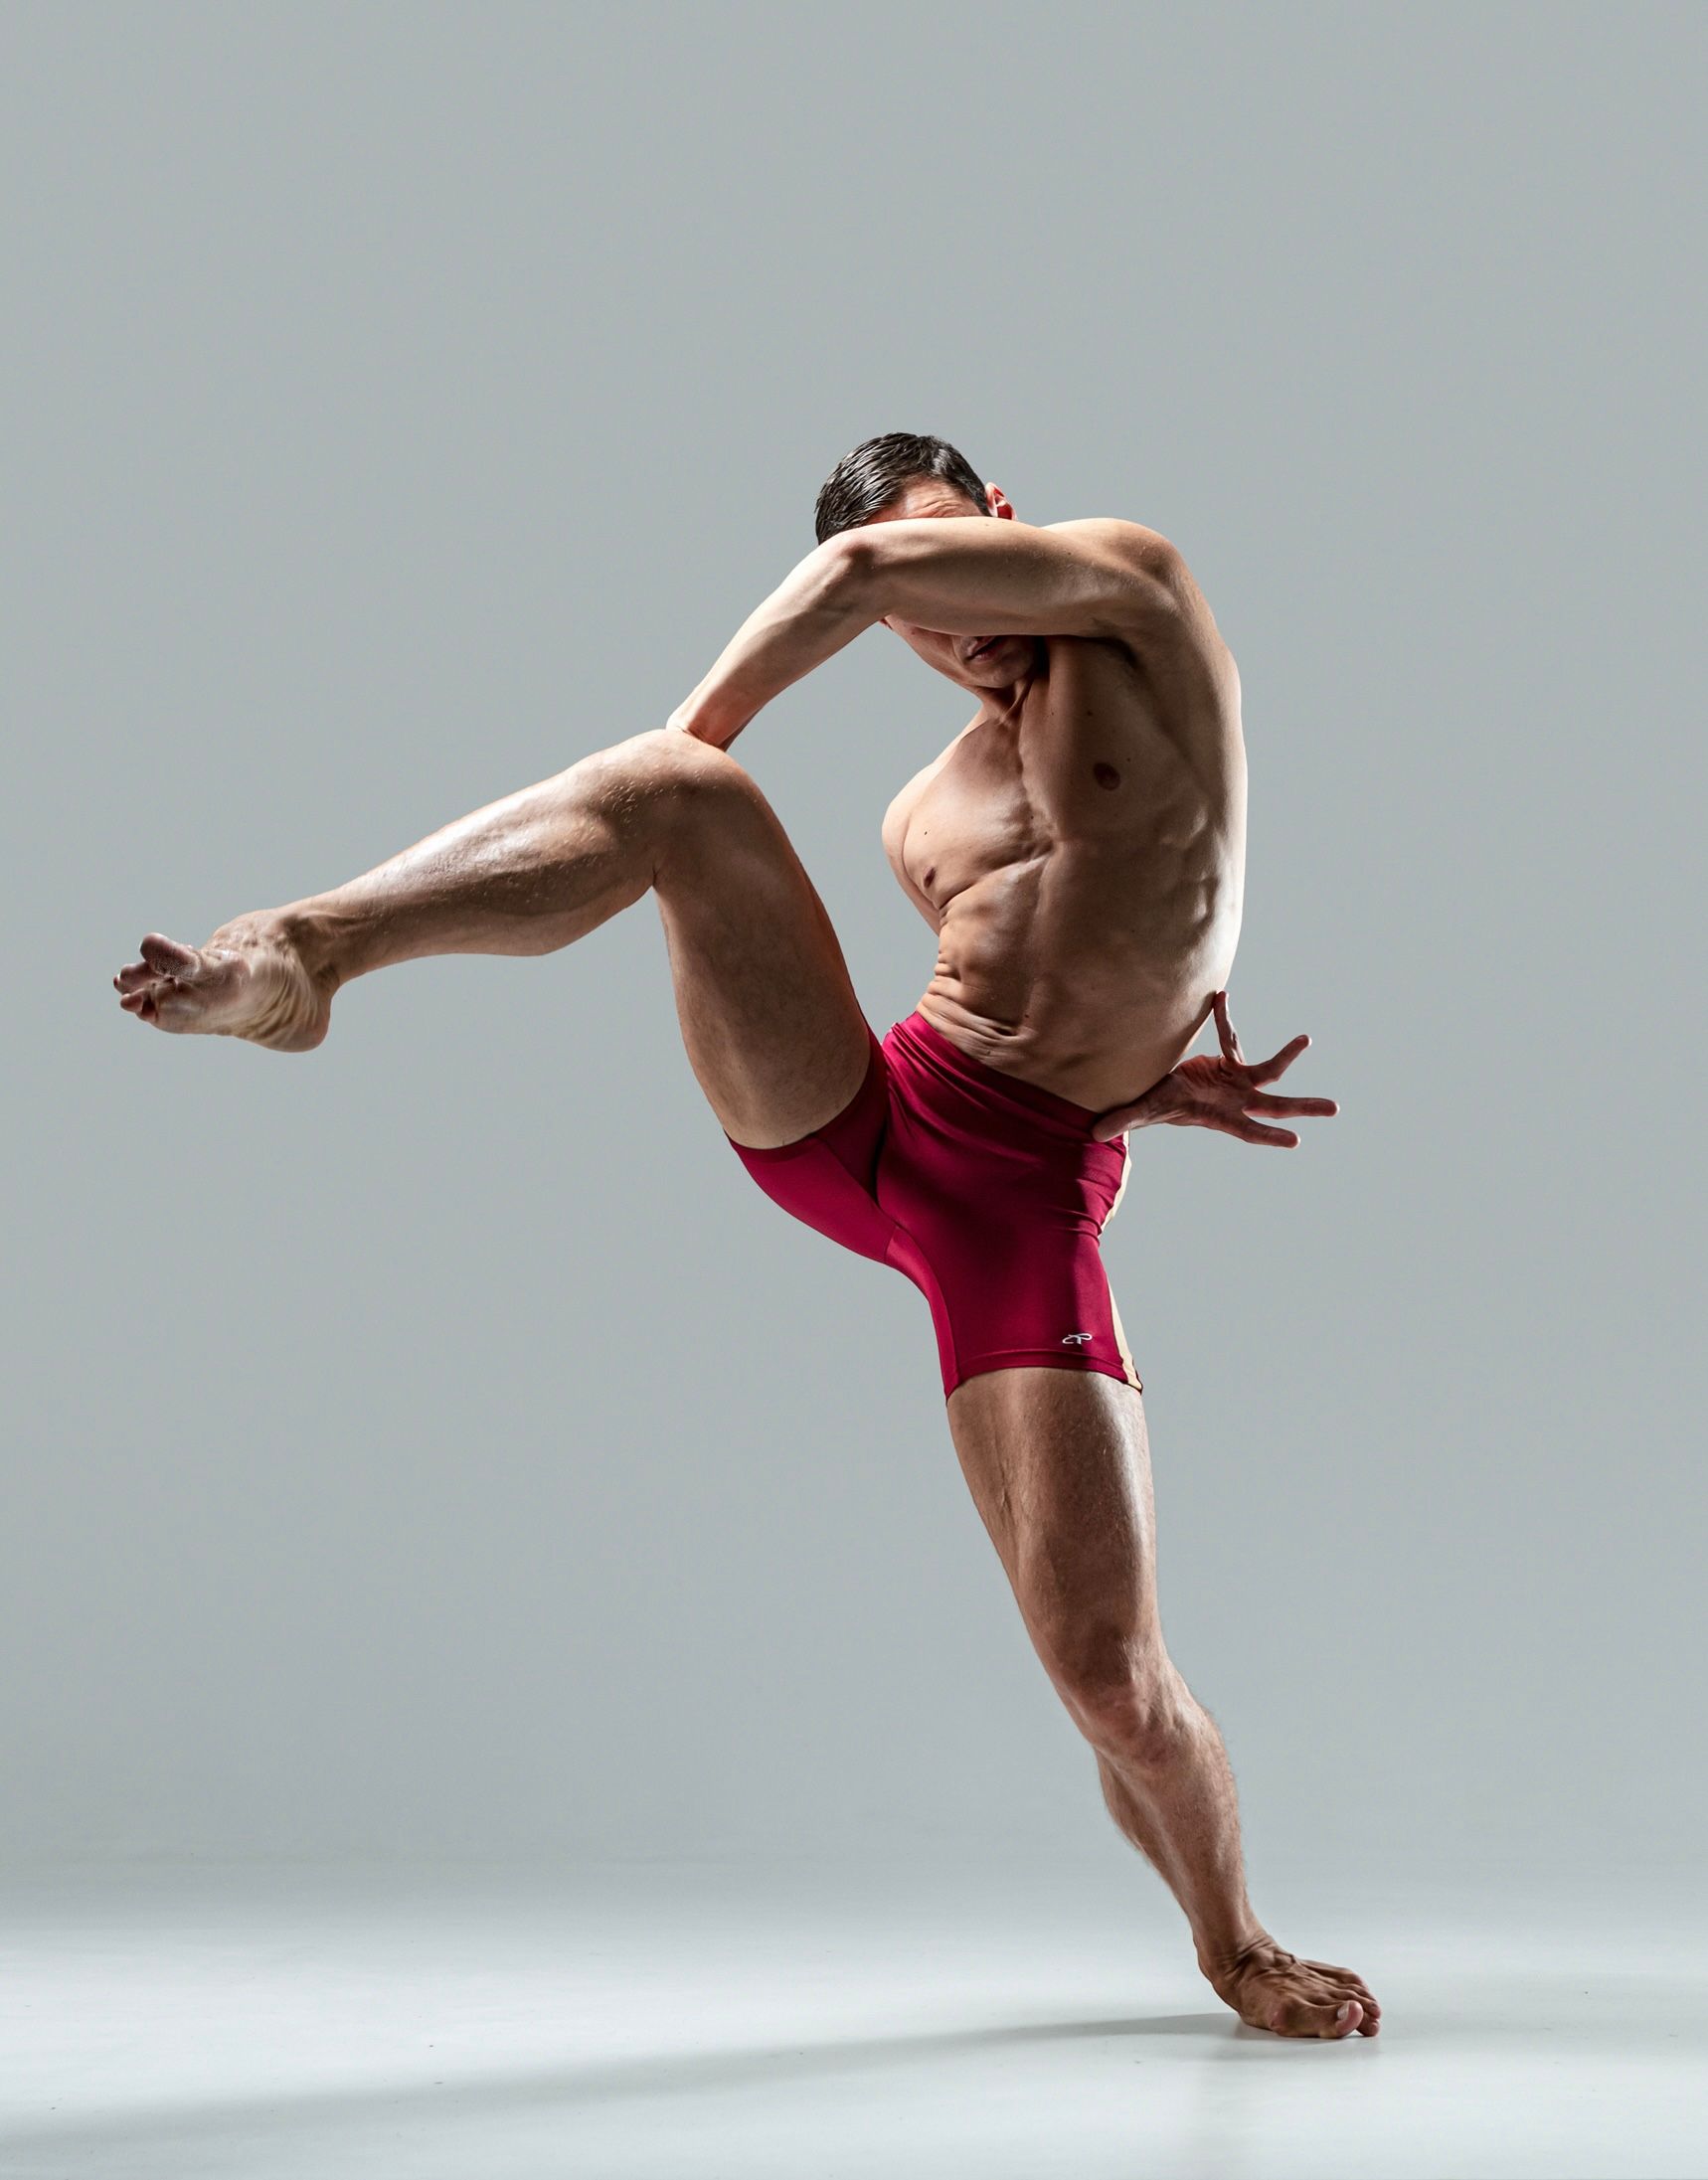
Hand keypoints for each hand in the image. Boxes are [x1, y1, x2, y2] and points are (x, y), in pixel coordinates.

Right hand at [1089, 990, 1338, 1146]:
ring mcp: (1235, 1081)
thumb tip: (1095, 1133)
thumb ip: (1125, 1120)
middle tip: (1335, 1109)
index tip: (1295, 1142)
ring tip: (1308, 1039)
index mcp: (1220, 1117)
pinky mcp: (1229, 1062)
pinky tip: (1222, 997)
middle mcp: (1235, 1101)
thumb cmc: (1156, 1105)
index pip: (1249, 1129)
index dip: (1269, 1135)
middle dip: (1303, 1108)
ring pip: (1270, 1070)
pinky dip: (1226, 1019)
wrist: (1160, 1091)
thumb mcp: (1144, 1110)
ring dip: (1289, 1055)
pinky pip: (1232, 1037)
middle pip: (1275, 1104)